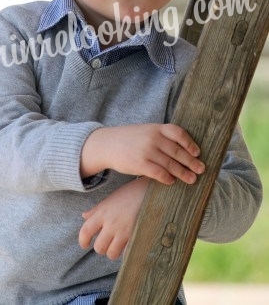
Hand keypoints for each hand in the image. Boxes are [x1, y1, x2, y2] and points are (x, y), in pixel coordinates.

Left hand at [79, 177, 149, 259]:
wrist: (148, 190)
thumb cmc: (128, 193)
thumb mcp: (109, 199)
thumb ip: (96, 210)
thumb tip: (84, 216)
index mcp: (102, 213)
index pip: (86, 231)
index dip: (82, 241)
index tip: (85, 244)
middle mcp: (111, 223)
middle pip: (99, 247)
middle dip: (101, 248)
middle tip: (106, 243)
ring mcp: (124, 231)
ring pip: (112, 253)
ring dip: (113, 251)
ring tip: (117, 244)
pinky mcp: (136, 236)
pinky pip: (127, 252)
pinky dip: (126, 252)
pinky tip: (128, 244)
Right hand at [81, 123, 204, 184]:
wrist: (107, 144)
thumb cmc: (129, 139)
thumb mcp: (146, 131)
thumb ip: (161, 136)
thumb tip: (183, 149)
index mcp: (156, 128)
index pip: (178, 133)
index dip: (190, 143)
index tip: (197, 153)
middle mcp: (153, 138)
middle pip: (178, 151)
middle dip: (191, 162)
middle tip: (201, 169)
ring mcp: (147, 151)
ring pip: (171, 164)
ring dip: (184, 173)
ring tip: (192, 179)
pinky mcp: (140, 164)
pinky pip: (159, 173)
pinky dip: (168, 178)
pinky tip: (172, 182)